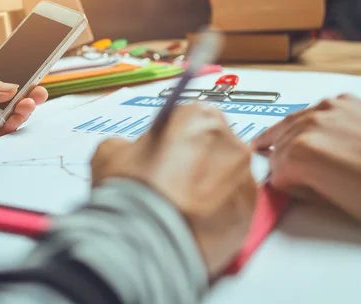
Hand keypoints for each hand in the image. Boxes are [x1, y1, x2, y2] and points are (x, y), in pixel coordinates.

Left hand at [0, 66, 47, 148]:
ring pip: (4, 119)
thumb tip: (10, 87)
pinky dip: (3, 133)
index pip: (4, 80)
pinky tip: (11, 125)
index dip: (22, 80)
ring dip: (18, 115)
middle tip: (36, 96)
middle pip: (10, 101)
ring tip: (25, 108)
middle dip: (27, 99)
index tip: (38, 79)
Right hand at [91, 104, 256, 277]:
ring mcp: (244, 179)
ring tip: (183, 210)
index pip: (192, 119)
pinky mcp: (250, 214)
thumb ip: (129, 145)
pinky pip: (235, 207)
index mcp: (199, 118)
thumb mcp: (110, 153)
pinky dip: (219, 214)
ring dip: (211, 189)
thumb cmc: (130, 192)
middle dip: (198, 162)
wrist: (144, 243)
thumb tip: (131, 153)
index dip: (176, 139)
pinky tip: (194, 225)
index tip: (166, 156)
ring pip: (228, 178)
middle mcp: (230, 143)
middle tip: (172, 185)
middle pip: (216, 147)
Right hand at [252, 94, 360, 240]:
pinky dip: (310, 122)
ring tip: (287, 149)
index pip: (274, 171)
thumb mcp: (333, 204)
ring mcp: (331, 108)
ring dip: (289, 137)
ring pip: (291, 123)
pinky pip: (314, 110)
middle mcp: (312, 124)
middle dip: (283, 160)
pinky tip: (316, 133)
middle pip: (278, 144)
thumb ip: (302, 186)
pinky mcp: (348, 102)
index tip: (292, 191)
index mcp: (302, 153)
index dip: (283, 184)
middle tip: (291, 175)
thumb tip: (291, 179)